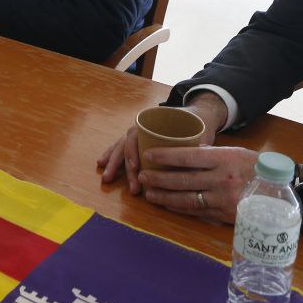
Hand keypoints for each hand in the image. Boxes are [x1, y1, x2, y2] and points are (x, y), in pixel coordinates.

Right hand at [97, 94, 223, 193]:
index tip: (136, 169)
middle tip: (132, 187)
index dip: (134, 152)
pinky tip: (101, 165)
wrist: (195, 115)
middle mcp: (142, 126)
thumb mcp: (199, 131)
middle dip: (124, 166)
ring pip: (121, 147)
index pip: (137, 135)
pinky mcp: (138, 141)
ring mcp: (138, 133)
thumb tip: (201, 152)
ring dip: (113, 163)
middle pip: (127, 144)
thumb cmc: (196, 124)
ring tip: (106, 178)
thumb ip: (199, 142)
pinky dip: (111, 156)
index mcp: (154, 121)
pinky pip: (121, 148)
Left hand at [137, 146, 259, 224]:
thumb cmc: (255, 167)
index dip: (165, 157)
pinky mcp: (224, 216)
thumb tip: (187, 153)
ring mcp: (223, 200)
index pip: (188, 157)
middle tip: (142, 176)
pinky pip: (197, 212)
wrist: (281, 192)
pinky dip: (179, 209)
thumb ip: (210, 154)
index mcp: (223, 159)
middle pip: (182, 180)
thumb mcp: (235, 153)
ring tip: (149, 194)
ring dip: (165, 197)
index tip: (148, 156)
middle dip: (158, 179)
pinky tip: (168, 205)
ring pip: (186, 199)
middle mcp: (222, 180)